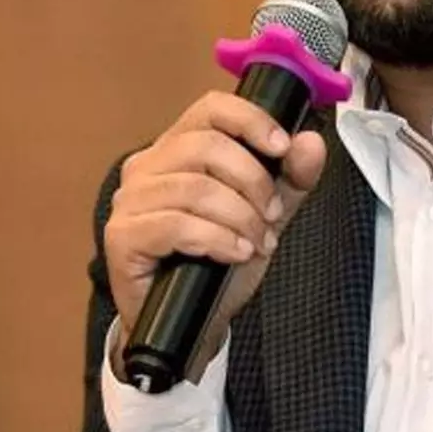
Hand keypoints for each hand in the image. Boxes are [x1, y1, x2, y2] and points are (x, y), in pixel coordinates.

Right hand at [104, 91, 325, 380]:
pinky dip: (216, 238)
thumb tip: (310, 141)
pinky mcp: (122, 236)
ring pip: (195, 187)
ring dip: (239, 216)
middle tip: (270, 214)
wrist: (193, 323)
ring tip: (256, 241)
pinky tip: (235, 252)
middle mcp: (147, 166)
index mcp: (178, 147)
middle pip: (207, 146)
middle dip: (253, 181)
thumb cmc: (220, 261)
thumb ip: (291, 177)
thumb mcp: (267, 213)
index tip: (282, 147)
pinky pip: (175, 224)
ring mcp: (129, 200)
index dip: (251, 120)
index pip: (211, 108)